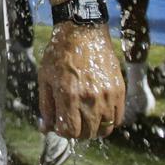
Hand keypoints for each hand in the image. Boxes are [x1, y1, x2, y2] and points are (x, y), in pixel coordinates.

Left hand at [37, 23, 124, 139]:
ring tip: (86, 117)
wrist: (83, 30)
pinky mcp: (119, 90)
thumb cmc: (60, 53)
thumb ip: (46, 106)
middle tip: (72, 120)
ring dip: (94, 129)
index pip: (70, 132)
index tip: (61, 123)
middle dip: (77, 132)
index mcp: (69, 95)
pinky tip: (99, 112)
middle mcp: (90, 98)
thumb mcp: (45, 78)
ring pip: (104, 129)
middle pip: (87, 133)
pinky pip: (118, 118)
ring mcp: (107, 94)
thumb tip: (45, 129)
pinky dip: (109, 121)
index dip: (63, 131)